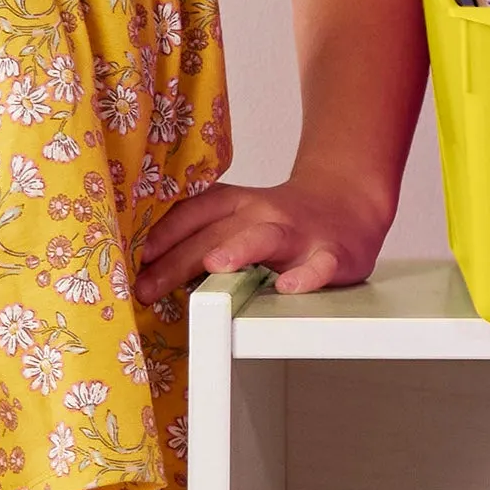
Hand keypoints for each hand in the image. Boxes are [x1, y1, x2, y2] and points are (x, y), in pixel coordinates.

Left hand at [135, 172, 395, 300]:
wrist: (349, 201)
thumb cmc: (283, 220)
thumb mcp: (241, 215)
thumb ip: (205, 235)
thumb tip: (151, 269)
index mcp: (237, 203)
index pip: (195, 213)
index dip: (165, 232)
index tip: (140, 257)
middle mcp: (264, 213)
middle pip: (217, 233)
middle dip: (180, 260)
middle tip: (149, 287)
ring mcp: (298, 233)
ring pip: (265, 237)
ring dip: (240, 249)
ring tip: (216, 266)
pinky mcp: (332, 253)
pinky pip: (320, 265)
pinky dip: (307, 275)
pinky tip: (290, 287)